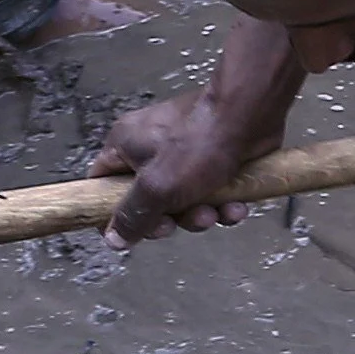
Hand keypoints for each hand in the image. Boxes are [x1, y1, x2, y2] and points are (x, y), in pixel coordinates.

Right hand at [99, 22, 299, 238]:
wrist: (252, 115)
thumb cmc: (201, 142)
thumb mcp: (157, 188)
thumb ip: (132, 215)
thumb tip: (112, 239)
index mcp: (125, 146)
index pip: (102, 184)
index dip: (111, 213)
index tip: (128, 235)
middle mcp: (150, 147)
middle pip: (147, 200)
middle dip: (169, 218)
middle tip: (180, 222)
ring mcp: (183, 152)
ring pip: (183, 201)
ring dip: (200, 214)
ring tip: (216, 212)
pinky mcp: (213, 159)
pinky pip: (210, 192)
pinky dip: (222, 204)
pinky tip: (236, 207)